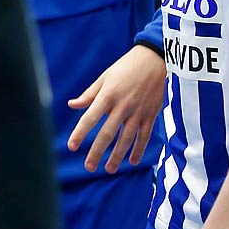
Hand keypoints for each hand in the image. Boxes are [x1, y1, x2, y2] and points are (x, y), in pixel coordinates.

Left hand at [68, 45, 166, 173]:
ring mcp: (138, 112)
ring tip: (109, 169)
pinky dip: (139, 149)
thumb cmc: (126, 67)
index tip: (72, 146)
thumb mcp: (105, 77)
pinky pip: (144, 136)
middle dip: (97, 152)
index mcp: (107, 96)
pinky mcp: (151, 114)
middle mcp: (122, 106)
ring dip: (117, 156)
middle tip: (89, 166)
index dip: (80, 133)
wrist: (156, 60)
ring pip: (126, 139)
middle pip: (107, 134)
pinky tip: (132, 161)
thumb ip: (89, 94)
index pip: (90, 118)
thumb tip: (72, 105)